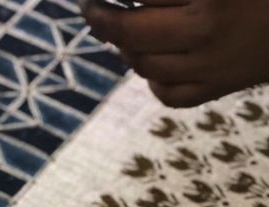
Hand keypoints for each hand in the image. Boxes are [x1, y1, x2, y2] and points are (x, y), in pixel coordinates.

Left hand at [80, 0, 268, 106]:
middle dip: (104, 20)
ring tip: (120, 30)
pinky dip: (152, 77)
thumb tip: (139, 0)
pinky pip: (169, 93)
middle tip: (92, 9)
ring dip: (125, 48)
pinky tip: (151, 61)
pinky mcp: (219, 88)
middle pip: (131, 33)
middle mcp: (208, 30)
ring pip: (143, 65)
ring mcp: (212, 66)